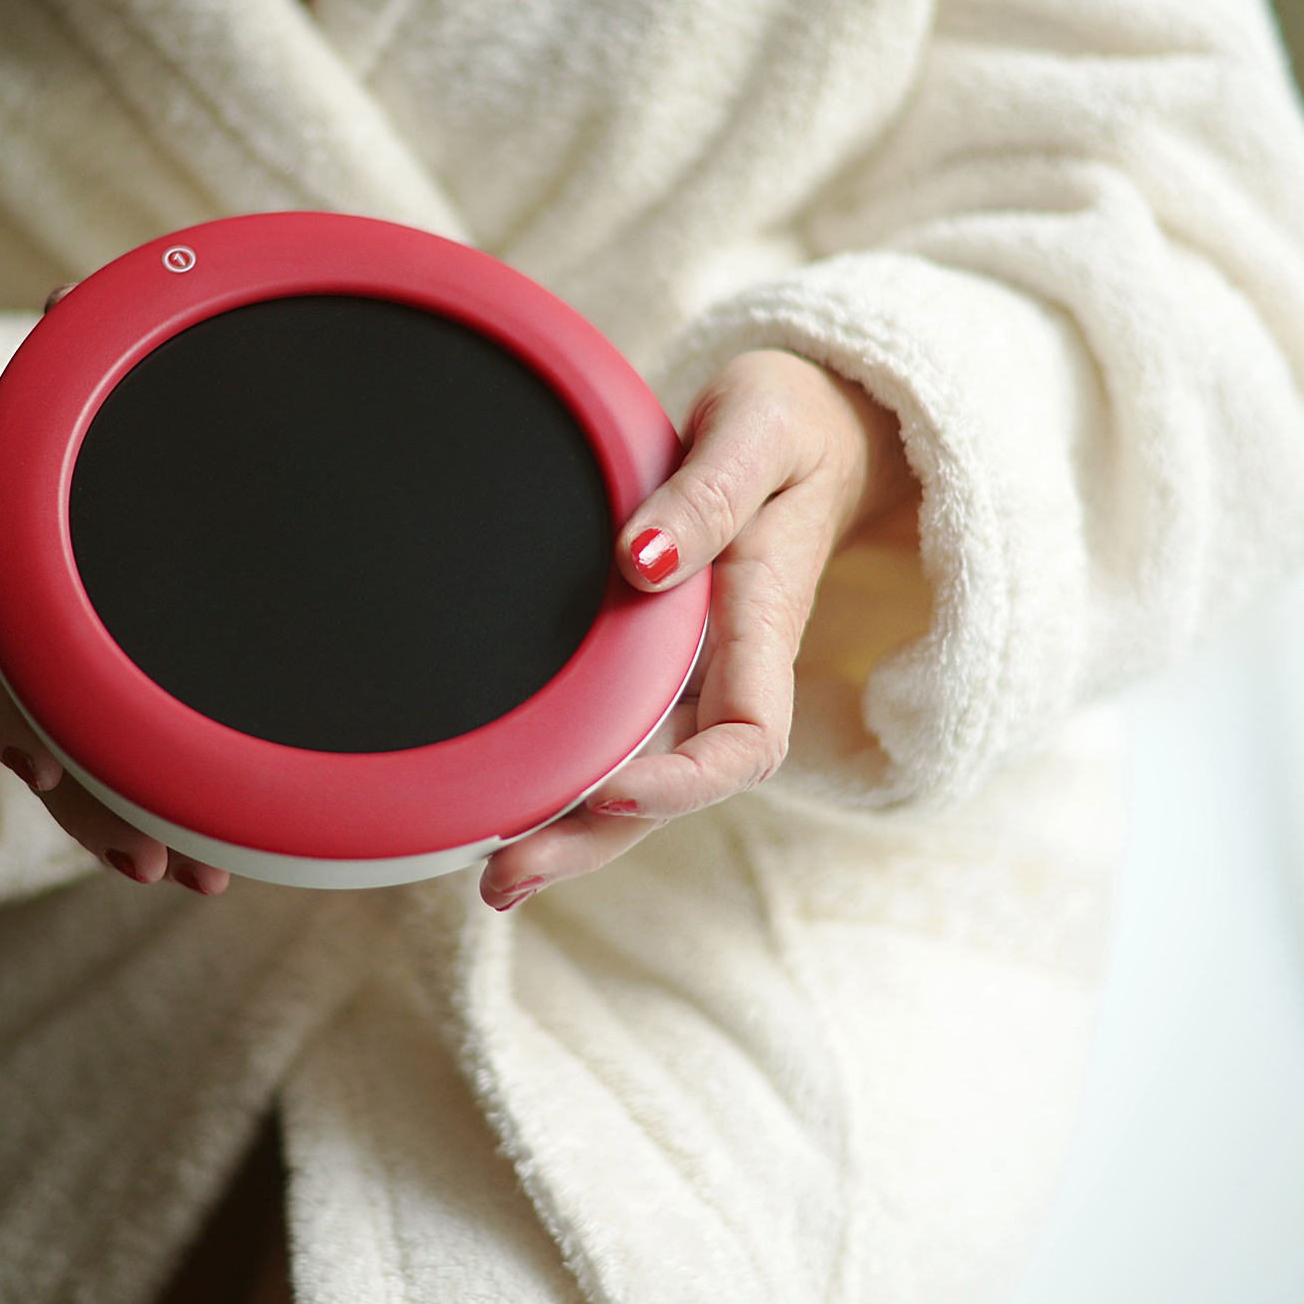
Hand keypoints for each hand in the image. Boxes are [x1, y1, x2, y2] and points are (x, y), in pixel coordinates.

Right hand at [0, 287, 234, 895]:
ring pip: (73, 768)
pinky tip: (201, 861)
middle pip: (34, 732)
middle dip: (90, 803)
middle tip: (154, 857)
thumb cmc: (82, 430)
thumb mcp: (66, 395)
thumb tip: (64, 294)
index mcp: (0, 549)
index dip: (14, 706)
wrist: (43, 468)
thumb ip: (74, 349)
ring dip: (123, 829)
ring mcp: (45, 666)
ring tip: (192, 877)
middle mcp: (10, 618)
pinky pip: (106, 772)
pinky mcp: (89, 700)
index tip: (43, 763)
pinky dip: (144, 819)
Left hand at [476, 349, 919, 910]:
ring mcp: (693, 668)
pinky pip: (616, 734)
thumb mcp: (759, 430)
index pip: (747, 740)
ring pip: (638, 775)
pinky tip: (503, 811)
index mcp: (765, 618)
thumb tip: (643, 560)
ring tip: (492, 879)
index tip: (613, 790)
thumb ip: (709, 492)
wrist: (810, 421)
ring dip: (571, 831)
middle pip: (672, 784)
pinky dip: (565, 780)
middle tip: (504, 882)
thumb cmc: (788, 421)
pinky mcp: (657, 657)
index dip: (684, 782)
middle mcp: (728, 663)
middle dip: (595, 839)